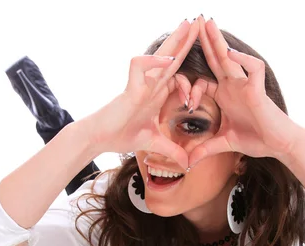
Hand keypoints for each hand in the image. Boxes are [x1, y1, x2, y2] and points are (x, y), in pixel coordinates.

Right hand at [88, 19, 199, 169]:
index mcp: (158, 94)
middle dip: (187, 41)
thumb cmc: (121, 135)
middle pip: (173, 58)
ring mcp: (141, 84)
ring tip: (188, 25)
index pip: (179, 75)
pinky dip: (153, 62)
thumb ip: (172, 150)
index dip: (193, 76)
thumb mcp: (154, 143)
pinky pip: (140, 66)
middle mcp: (151, 85)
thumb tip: (187, 164)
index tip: (204, 86)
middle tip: (201, 22)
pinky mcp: (131, 88)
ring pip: (160, 56)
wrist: (100, 139)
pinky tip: (167, 61)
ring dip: (174, 41)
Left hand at [187, 16, 301, 167]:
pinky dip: (244, 60)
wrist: (279, 145)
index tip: (182, 98)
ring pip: (231, 58)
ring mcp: (245, 86)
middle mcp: (233, 86)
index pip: (202, 80)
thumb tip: (188, 163)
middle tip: (192, 22)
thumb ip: (205, 149)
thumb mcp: (225, 144)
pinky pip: (253, 68)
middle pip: (215, 60)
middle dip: (204, 41)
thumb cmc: (257, 139)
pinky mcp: (258, 90)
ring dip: (219, 41)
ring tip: (208, 24)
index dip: (189, 85)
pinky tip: (231, 53)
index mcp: (224, 95)